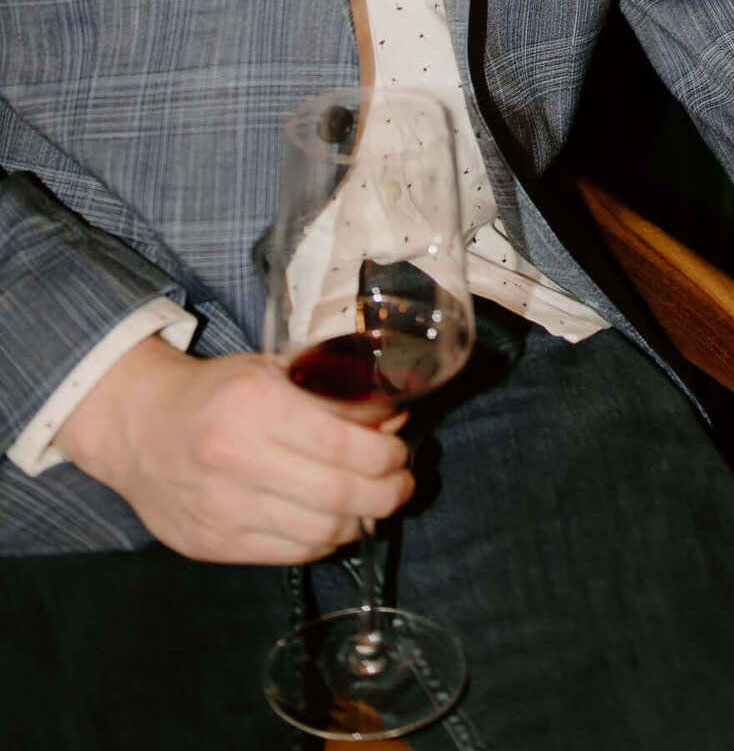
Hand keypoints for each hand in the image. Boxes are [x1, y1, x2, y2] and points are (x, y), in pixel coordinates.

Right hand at [57, 331, 413, 564]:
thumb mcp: (272, 370)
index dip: (386, 456)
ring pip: (319, 533)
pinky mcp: (213, 544)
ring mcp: (222, 508)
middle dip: (387, 493)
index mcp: (255, 403)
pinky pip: (289, 554)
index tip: (400, 452)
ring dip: (360, 522)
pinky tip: (334, 524)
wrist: (140, 428)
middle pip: (338, 496)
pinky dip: (324, 542)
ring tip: (373, 504)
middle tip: (401, 484)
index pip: (342, 444)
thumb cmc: (216, 393)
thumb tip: (394, 420)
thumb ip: (331, 394)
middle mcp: (236, 458)